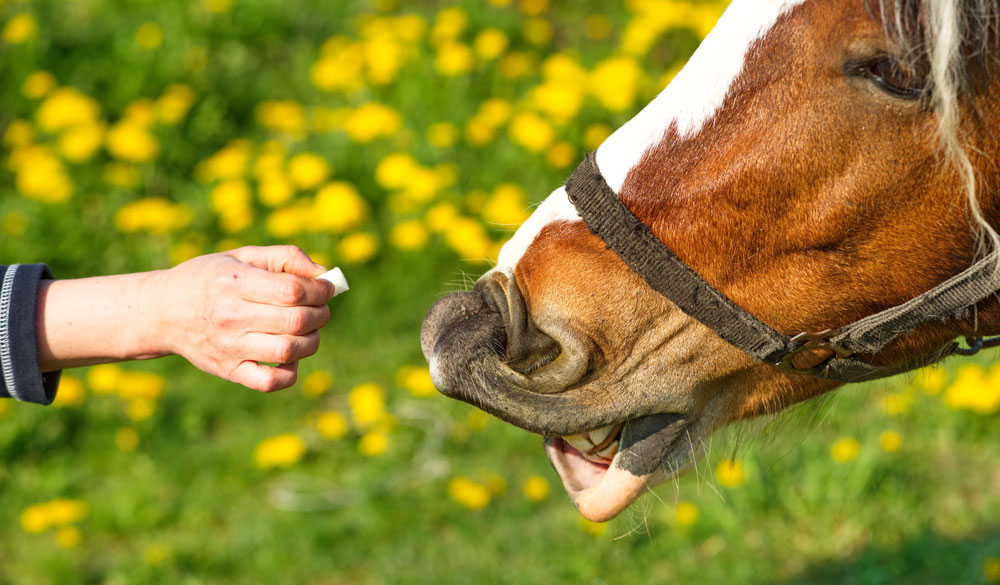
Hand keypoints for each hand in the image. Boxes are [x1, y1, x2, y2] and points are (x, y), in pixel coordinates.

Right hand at [142, 246, 335, 391]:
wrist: (162, 312)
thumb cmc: (210, 278)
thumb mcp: (242, 256)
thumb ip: (284, 257)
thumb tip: (323, 274)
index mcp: (234, 282)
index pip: (293, 290)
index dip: (320, 290)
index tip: (325, 288)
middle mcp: (230, 316)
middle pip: (296, 320)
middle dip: (321, 313)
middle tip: (321, 308)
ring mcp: (229, 347)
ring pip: (289, 350)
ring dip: (313, 340)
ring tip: (310, 330)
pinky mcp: (228, 370)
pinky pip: (270, 382)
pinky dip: (291, 372)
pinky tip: (290, 356)